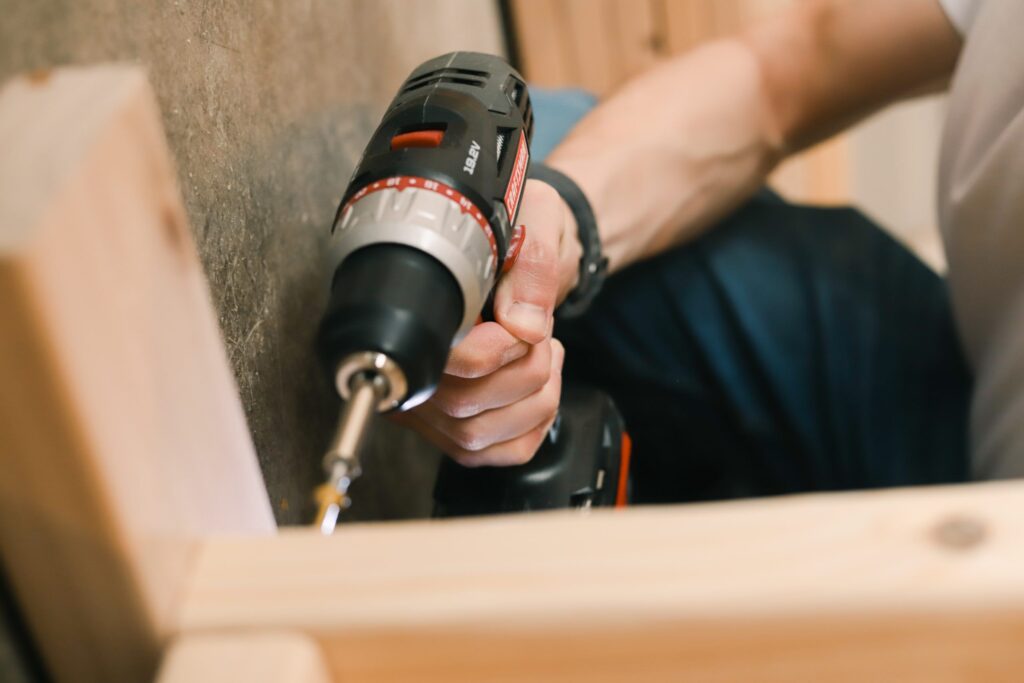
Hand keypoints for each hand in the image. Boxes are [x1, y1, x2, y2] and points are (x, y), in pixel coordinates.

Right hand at [395, 180, 581, 465]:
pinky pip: (490, 452)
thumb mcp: (535, 220)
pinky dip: (529, 429)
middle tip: (542, 335)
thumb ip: (531, 266)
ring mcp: (427, 401)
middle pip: (462, 405)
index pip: (440, 363)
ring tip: (544, 357)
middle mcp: (410, 363)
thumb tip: (524, 324)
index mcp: (413, 308)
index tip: (523, 324)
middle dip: (525, 372)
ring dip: (532, 402)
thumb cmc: (520, 227)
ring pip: (475, 435)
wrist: (526, 239)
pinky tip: (539, 391)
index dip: (492, 353)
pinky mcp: (451, 423)